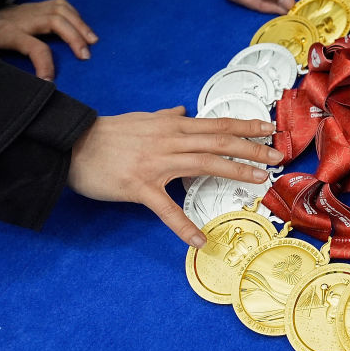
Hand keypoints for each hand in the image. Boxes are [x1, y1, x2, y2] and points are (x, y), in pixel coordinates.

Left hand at [0, 0, 97, 79]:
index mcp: (6, 33)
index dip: (45, 64)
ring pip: (59, 8)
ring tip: (92, 40)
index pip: (33, 46)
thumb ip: (9, 69)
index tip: (50, 81)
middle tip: (86, 56)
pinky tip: (82, 27)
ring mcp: (28, 8)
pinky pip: (59, 4)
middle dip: (74, 37)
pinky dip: (75, 14)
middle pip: (54, 20)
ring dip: (79, 23)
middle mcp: (20, 17)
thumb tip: (36, 83)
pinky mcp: (33, 6)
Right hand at [67, 106, 284, 245]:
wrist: (71, 144)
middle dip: (252, 148)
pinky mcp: (139, 187)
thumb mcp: (141, 118)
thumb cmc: (107, 133)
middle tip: (278, 156)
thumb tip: (182, 110)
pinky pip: (166, 209)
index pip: (217, 125)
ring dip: (235, 171)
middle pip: (219, 142)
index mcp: (172, 126)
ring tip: (259, 180)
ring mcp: (156, 163)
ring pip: (204, 165)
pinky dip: (183, 225)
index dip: (246, 126)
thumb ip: (165, 117)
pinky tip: (199, 240)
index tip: (270, 129)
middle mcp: (170, 140)